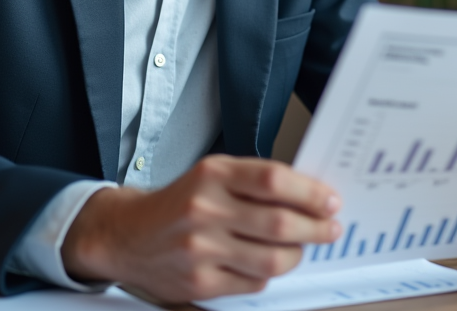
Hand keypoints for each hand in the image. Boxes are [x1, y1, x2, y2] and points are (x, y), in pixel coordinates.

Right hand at [60, 155, 341, 300]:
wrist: (127, 235)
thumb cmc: (177, 202)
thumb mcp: (212, 174)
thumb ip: (254, 181)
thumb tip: (308, 195)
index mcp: (213, 174)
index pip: (273, 180)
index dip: (309, 192)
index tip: (330, 200)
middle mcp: (206, 209)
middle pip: (279, 222)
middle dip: (316, 228)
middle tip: (330, 228)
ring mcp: (201, 248)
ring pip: (272, 258)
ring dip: (298, 254)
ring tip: (302, 247)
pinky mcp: (199, 282)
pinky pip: (253, 282)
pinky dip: (269, 274)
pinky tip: (268, 263)